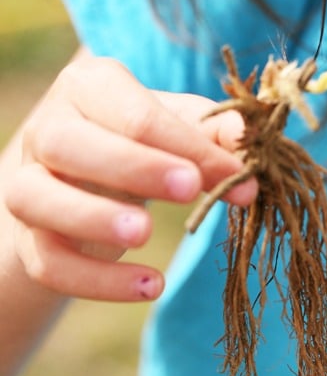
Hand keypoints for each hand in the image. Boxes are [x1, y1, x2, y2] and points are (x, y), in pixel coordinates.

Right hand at [4, 52, 254, 301]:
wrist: (79, 180)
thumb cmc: (139, 143)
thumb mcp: (178, 127)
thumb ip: (214, 131)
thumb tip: (249, 136)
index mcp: (88, 89)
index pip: (135, 113)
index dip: (187, 145)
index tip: (237, 176)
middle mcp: (47, 130)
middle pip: (70, 142)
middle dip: (132, 165)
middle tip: (190, 188)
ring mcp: (27, 185)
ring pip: (38, 200)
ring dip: (92, 218)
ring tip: (146, 235)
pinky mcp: (28, 239)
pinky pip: (49, 264)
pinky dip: (96, 281)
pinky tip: (150, 286)